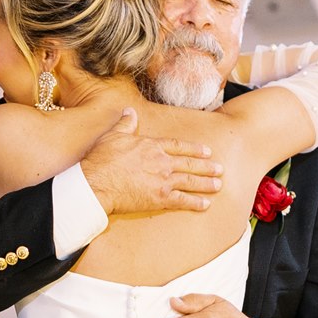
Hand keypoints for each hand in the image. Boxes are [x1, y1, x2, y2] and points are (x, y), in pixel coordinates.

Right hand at [80, 109, 223, 217]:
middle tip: (220, 169)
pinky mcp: (159, 198)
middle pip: (189, 164)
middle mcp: (162, 162)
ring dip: (206, 184)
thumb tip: (130, 112)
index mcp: (152, 146)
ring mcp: (162, 181)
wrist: (98, 183)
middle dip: (206, 166)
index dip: (194, 149)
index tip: (206, 151)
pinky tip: (206, 204)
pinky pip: (182, 200)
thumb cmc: (103, 159)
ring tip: (218, 185)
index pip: (178, 146)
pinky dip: (195, 202)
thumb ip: (125, 124)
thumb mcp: (113, 135)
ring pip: (190, 181)